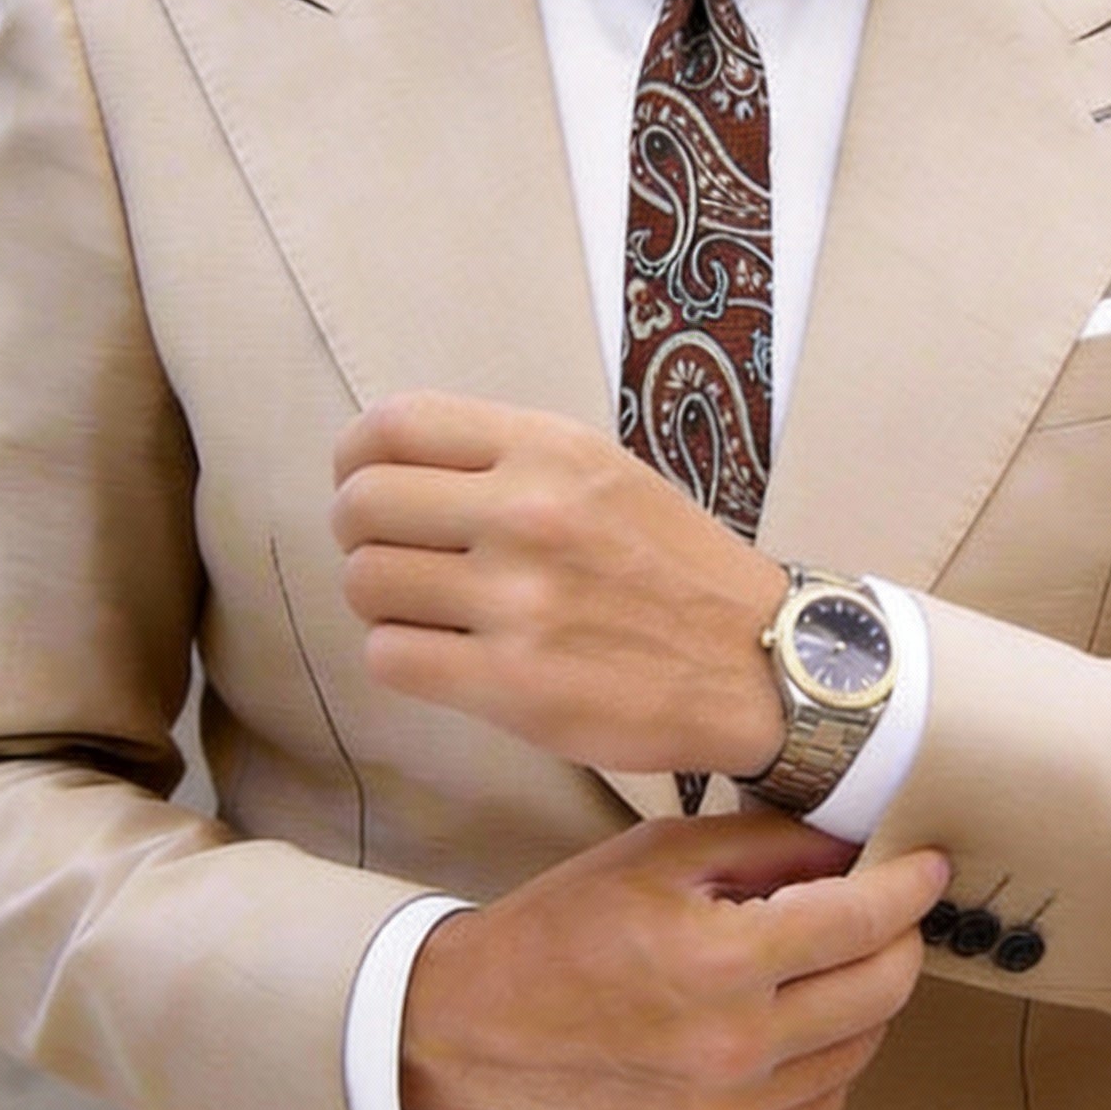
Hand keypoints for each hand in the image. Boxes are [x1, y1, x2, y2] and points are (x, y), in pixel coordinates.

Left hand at [332, 391, 787, 774]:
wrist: (756, 664)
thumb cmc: (673, 568)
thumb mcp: (605, 473)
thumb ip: (506, 460)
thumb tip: (389, 469)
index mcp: (550, 448)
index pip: (394, 425)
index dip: (354, 458)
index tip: (364, 484)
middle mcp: (528, 513)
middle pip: (360, 506)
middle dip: (359, 535)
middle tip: (394, 557)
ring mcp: (518, 601)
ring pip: (364, 584)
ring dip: (381, 602)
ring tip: (428, 612)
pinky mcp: (512, 684)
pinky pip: (388, 657)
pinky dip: (402, 658)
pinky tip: (444, 657)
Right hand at [400, 812, 949, 1109]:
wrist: (479, 1029)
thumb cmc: (562, 930)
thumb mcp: (659, 854)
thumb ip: (767, 846)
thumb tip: (855, 845)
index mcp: (719, 960)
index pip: (861, 922)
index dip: (909, 887)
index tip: (928, 866)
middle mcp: (735, 1047)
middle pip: (881, 990)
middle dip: (898, 939)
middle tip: (883, 908)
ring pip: (862, 1048)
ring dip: (865, 998)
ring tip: (825, 960)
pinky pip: (820, 1101)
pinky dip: (828, 1054)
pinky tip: (792, 1017)